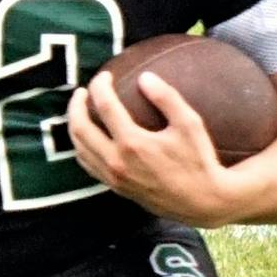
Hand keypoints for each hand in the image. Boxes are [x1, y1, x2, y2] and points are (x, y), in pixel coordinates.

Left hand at [67, 69, 245, 227]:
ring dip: (75, 126)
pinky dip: (82, 147)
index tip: (105, 75)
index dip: (100, 86)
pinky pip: (88, 165)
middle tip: (83, 91)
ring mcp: (112, 177)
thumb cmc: (198, 160)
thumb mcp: (189, 124)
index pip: (105, 106)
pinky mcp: (115, 187)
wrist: (201, 201)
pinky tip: (90, 137)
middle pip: (80, 128)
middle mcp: (116, 161)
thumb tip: (145, 76)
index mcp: (132, 143)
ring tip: (82, 110)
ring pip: (79, 148)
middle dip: (76, 105)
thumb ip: (166, 98)